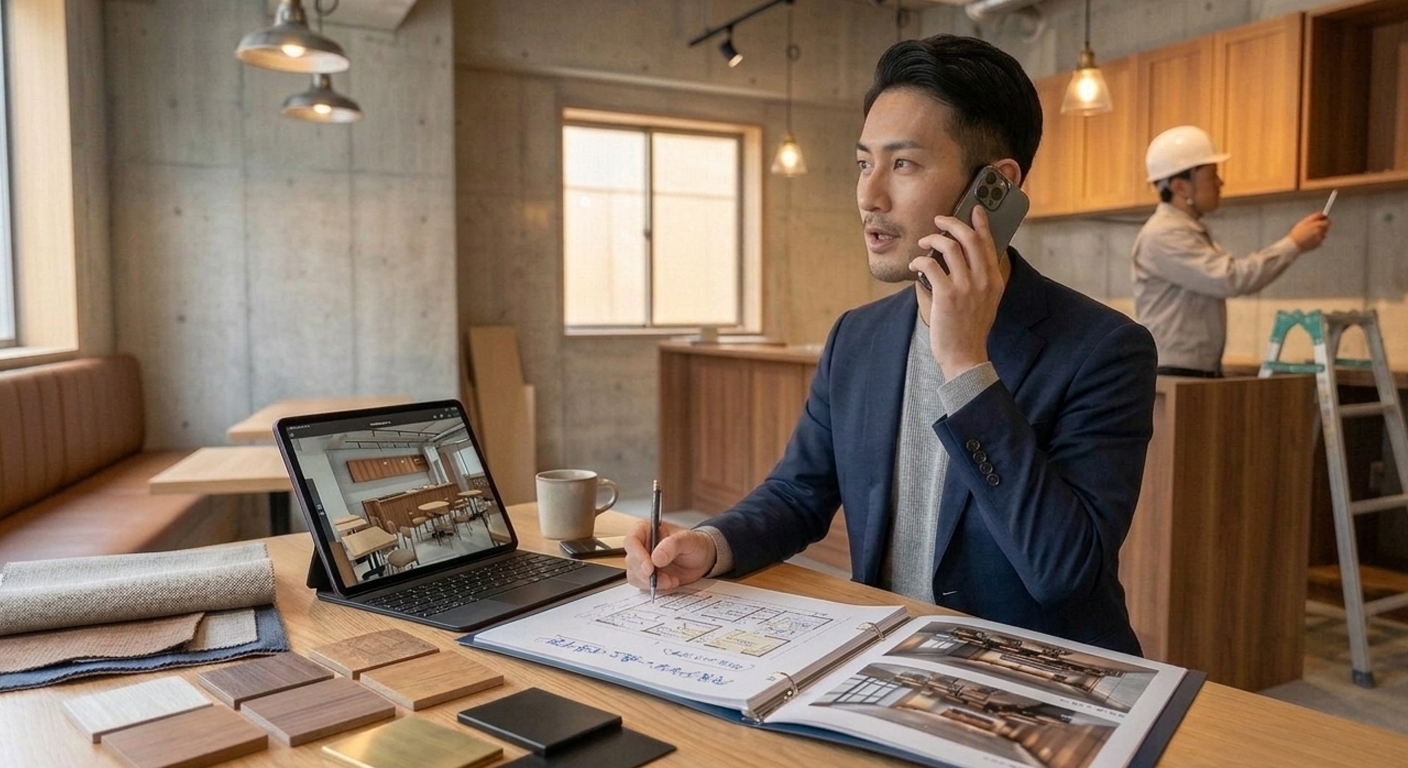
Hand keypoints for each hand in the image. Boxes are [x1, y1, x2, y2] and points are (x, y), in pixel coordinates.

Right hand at [622, 519, 716, 590]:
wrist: (701, 559)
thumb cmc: (694, 544)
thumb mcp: (687, 540)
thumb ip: (672, 545)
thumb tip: (656, 558)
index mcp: (646, 529)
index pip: (632, 540)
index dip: (637, 555)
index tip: (649, 568)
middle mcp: (641, 545)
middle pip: (631, 560)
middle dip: (645, 573)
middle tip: (662, 579)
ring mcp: (642, 561)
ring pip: (634, 574)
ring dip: (651, 582)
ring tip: (670, 580)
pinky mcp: (646, 576)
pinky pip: (642, 584)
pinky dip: (655, 587)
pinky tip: (670, 582)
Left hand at [912, 206, 1006, 378]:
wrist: (965, 356)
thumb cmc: (970, 330)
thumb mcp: (986, 302)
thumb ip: (980, 280)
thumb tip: (962, 258)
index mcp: (994, 280)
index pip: (989, 244)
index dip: (980, 223)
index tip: (973, 209)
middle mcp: (983, 280)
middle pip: (969, 238)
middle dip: (952, 223)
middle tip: (939, 220)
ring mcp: (966, 287)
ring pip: (949, 247)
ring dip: (932, 239)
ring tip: (922, 243)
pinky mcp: (946, 295)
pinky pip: (930, 265)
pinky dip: (919, 260)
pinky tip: (915, 264)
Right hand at [1290, 212, 1329, 250]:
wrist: (1293, 245)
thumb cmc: (1297, 232)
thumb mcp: (1304, 222)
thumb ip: (1315, 217)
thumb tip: (1323, 214)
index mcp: (1317, 226)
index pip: (1328, 221)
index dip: (1325, 220)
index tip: (1323, 219)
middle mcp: (1320, 232)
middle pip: (1326, 227)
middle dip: (1322, 226)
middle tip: (1314, 226)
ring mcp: (1320, 239)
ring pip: (1323, 233)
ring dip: (1319, 232)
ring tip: (1309, 234)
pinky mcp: (1318, 244)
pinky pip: (1320, 239)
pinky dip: (1316, 238)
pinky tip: (1309, 239)